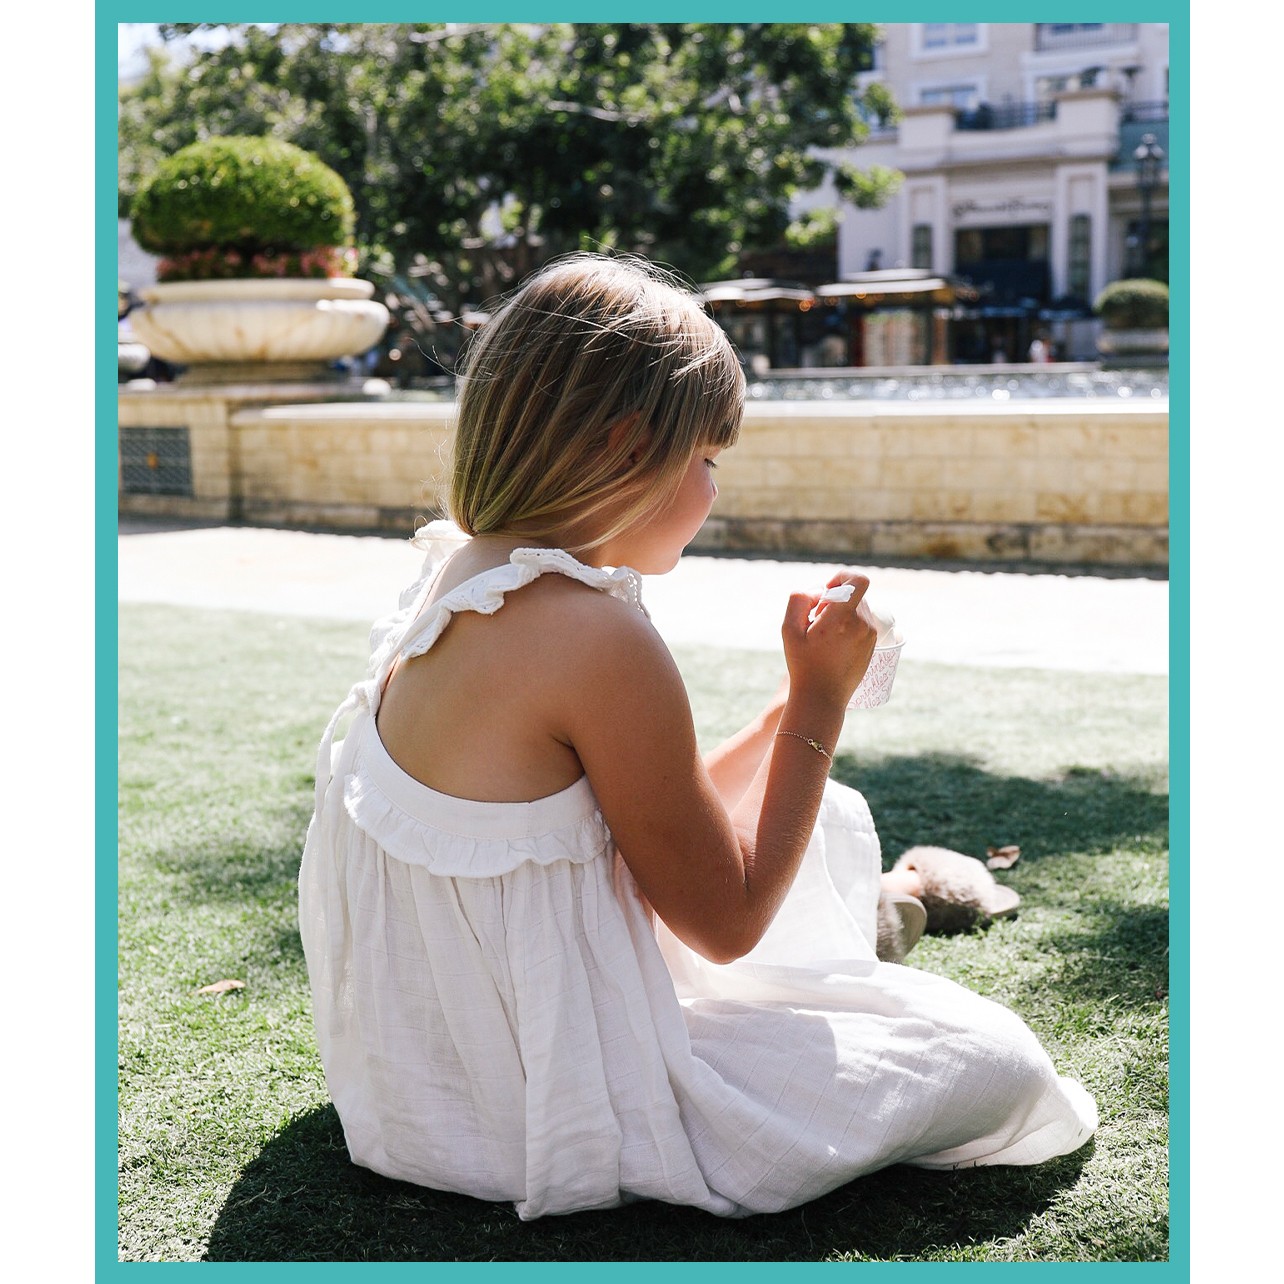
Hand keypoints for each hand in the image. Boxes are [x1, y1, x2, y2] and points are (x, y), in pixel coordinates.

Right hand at [781, 570, 878, 710]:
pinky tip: (833, 645)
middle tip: (816, 621)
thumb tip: (819, 592)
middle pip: (853, 595)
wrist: (822, 697)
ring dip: (841, 614)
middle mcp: (862, 624)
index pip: (858, 580)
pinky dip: (848, 626)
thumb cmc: (803, 664)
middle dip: (835, 601)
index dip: (843, 578)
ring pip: (858, 609)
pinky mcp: (872, 645)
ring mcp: (870, 635)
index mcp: (842, 617)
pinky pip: (862, 623)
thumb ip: (799, 599)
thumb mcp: (789, 630)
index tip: (828, 592)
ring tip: (824, 636)